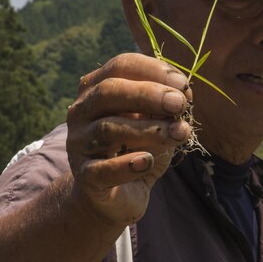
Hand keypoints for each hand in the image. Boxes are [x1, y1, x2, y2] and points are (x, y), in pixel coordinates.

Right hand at [65, 54, 192, 225]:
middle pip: (108, 92)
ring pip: (108, 129)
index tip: (183, 85)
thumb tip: (183, 95)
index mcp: (97, 89)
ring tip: (180, 133)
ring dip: (149, 130)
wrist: (115, 195)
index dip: (153, 71)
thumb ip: (166, 108)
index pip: (120, 66)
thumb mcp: (155, 123)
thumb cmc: (137, 149)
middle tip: (179, 104)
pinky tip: (148, 161)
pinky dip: (127, 165)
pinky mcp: (85, 177)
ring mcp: (79, 144)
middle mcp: (81, 112)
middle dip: (148, 95)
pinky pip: (102, 169)